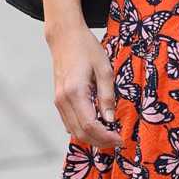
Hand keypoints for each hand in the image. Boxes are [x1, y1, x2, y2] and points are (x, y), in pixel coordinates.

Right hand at [46, 21, 122, 149]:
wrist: (64, 36)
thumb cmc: (86, 48)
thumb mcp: (104, 69)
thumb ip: (107, 96)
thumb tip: (110, 119)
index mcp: (75, 92)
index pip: (90, 125)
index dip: (105, 137)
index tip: (119, 139)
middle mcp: (63, 100)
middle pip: (80, 133)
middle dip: (100, 141)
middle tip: (117, 141)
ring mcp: (58, 101)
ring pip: (73, 131)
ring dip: (91, 138)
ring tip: (109, 136)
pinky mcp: (58, 100)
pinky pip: (69, 122)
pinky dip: (82, 130)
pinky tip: (97, 127)